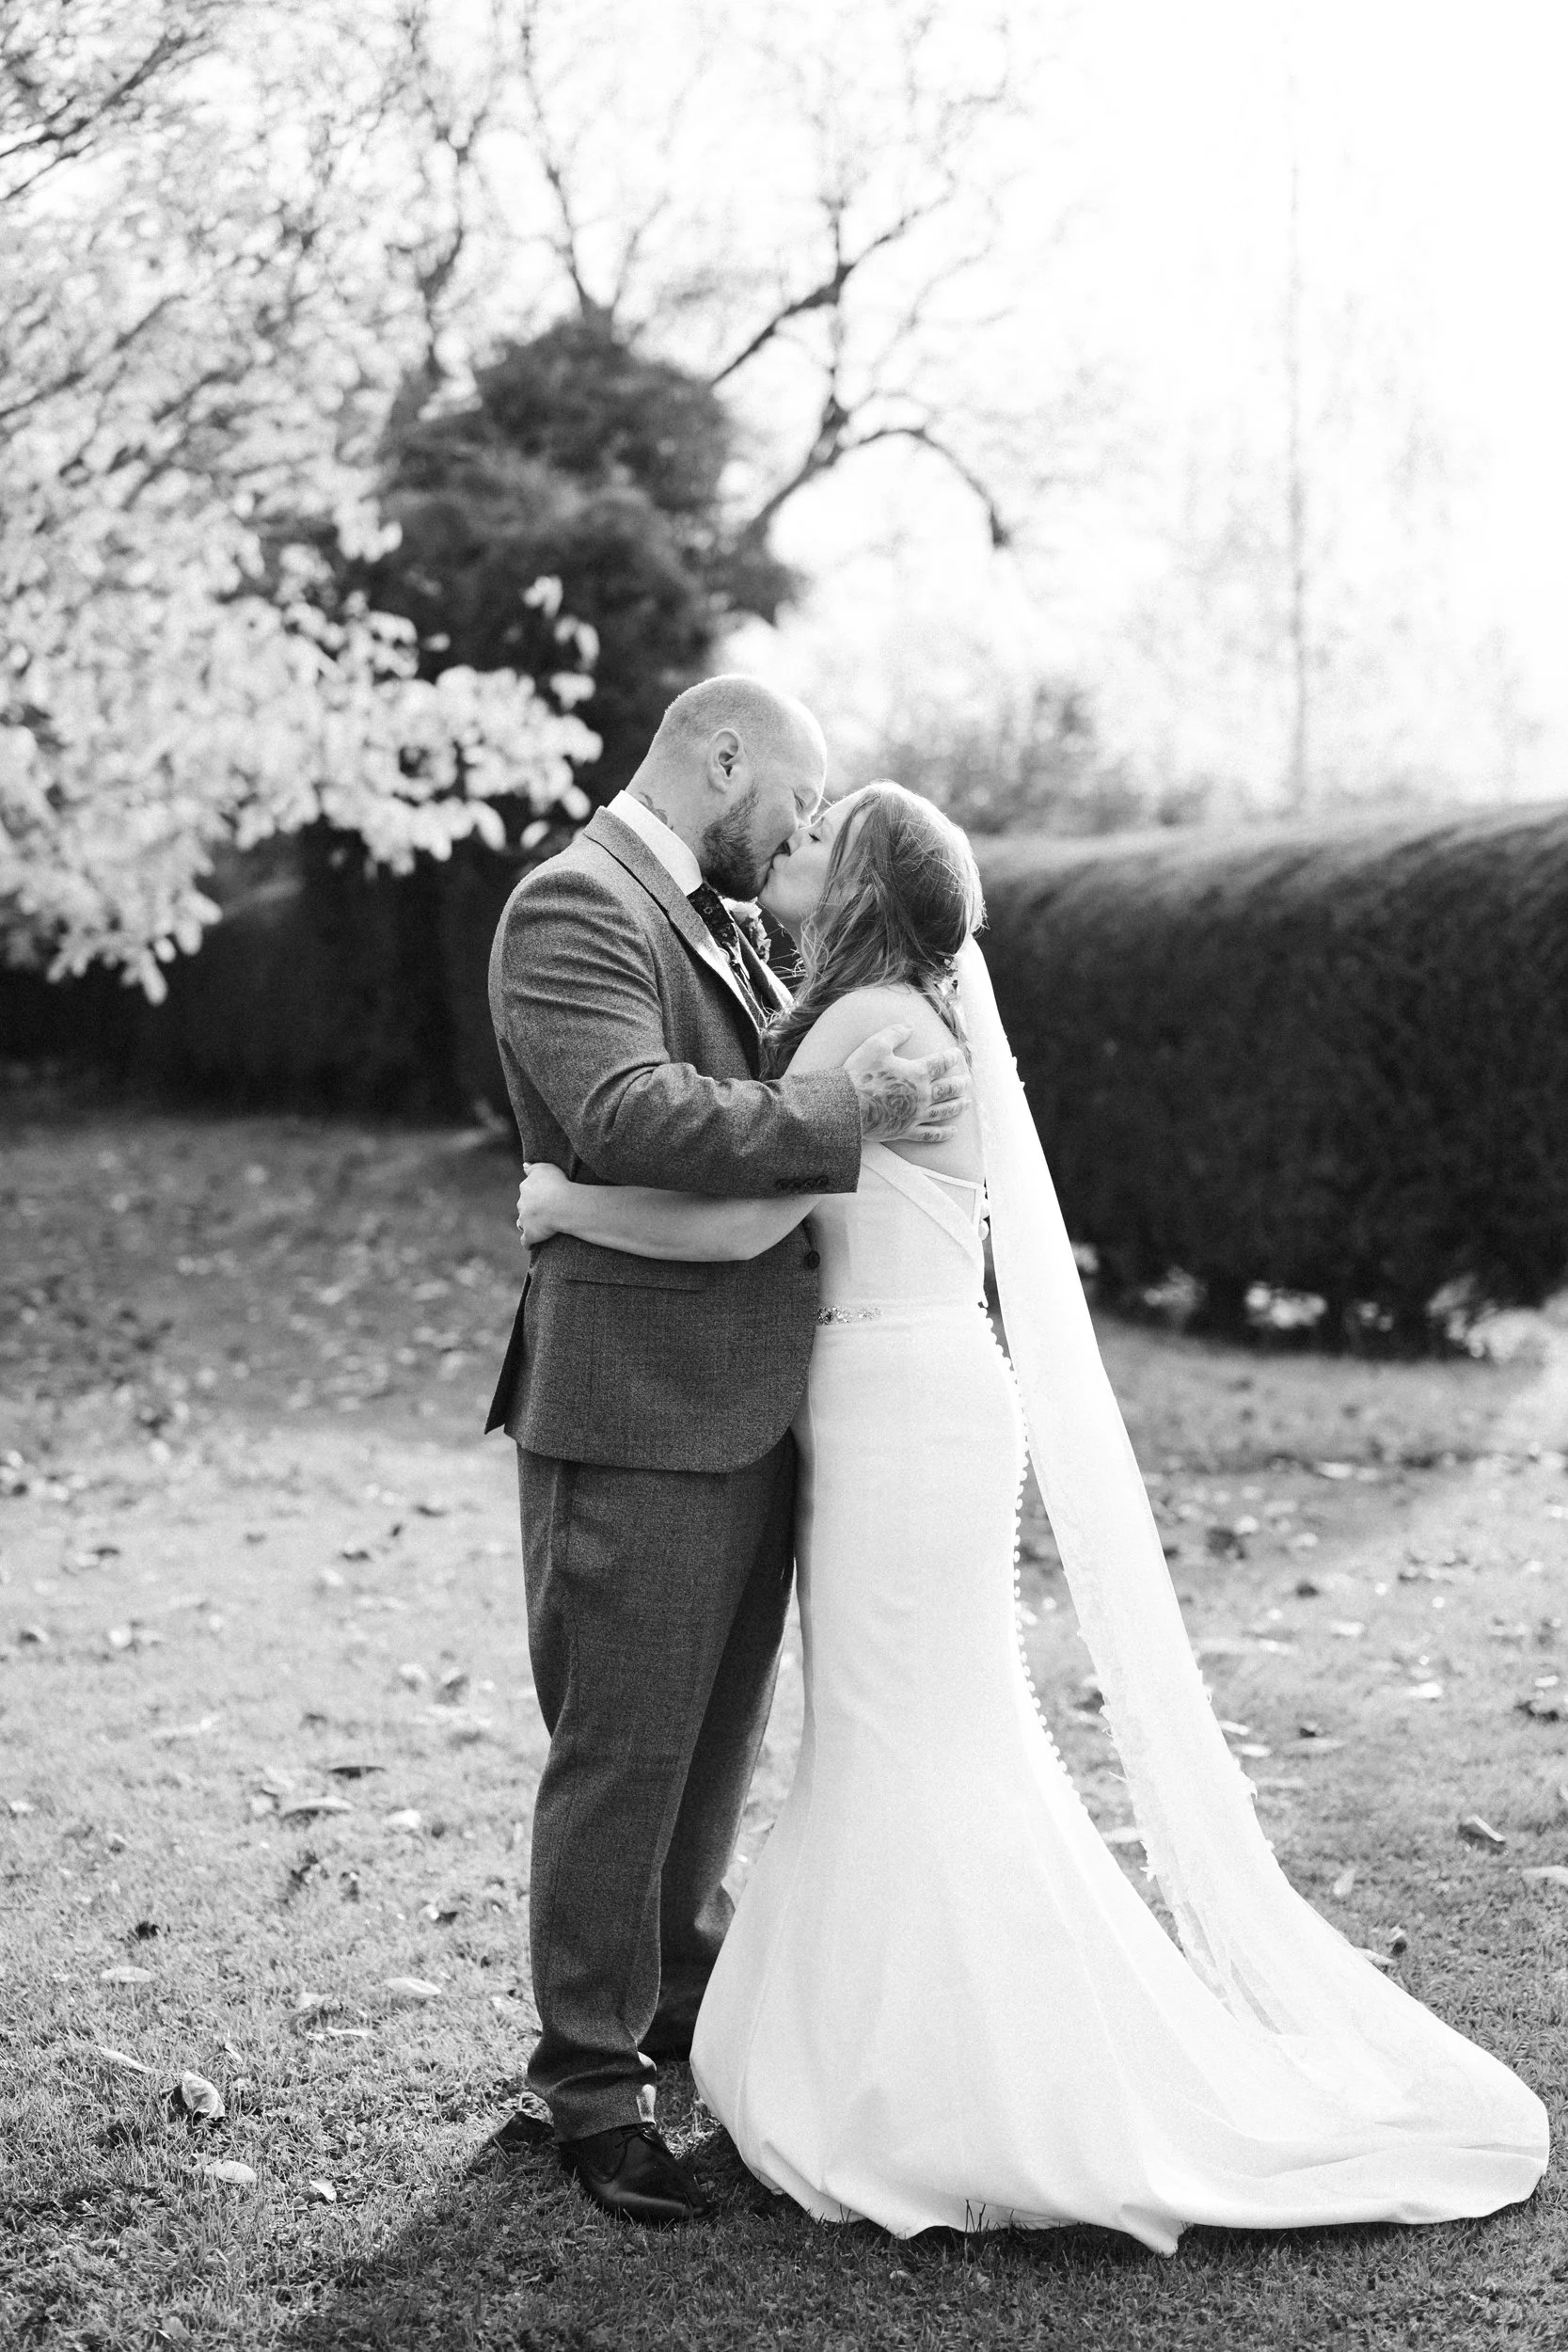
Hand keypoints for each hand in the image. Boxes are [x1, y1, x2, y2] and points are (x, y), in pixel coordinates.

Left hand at [515, 1162, 571, 1249]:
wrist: (560, 1205)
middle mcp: (522, 1204)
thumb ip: (533, 1167)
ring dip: (527, 1224)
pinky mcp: (530, 1235)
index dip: (534, 1193)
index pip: (526, 1190)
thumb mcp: (545, 1168)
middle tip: (543, 1210)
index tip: (542, 1195)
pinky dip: (528, 1243)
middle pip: (523, 1206)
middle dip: (530, 1208)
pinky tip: (531, 1245)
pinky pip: (526, 1241)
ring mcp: (525, 1220)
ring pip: (522, 1223)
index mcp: (526, 1188)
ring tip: (536, 1227)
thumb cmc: (557, 1184)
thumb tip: (524, 1165)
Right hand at [842, 1024, 970, 1145]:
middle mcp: (921, 1095)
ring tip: (966, 1102)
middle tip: (968, 1081)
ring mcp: (915, 1115)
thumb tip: (910, 1027)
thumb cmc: (859, 1074)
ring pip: (944, 1111)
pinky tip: (952, 1132)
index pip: (941, 1063)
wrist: (845, 1107)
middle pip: (948, 1089)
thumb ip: (894, 1034)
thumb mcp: (875, 1046)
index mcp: (917, 1073)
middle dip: (960, 1083)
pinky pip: (930, 1134)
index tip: (957, 1054)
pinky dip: (943, 1133)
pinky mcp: (906, 1131)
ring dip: (957, 1106)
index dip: (951, 1057)